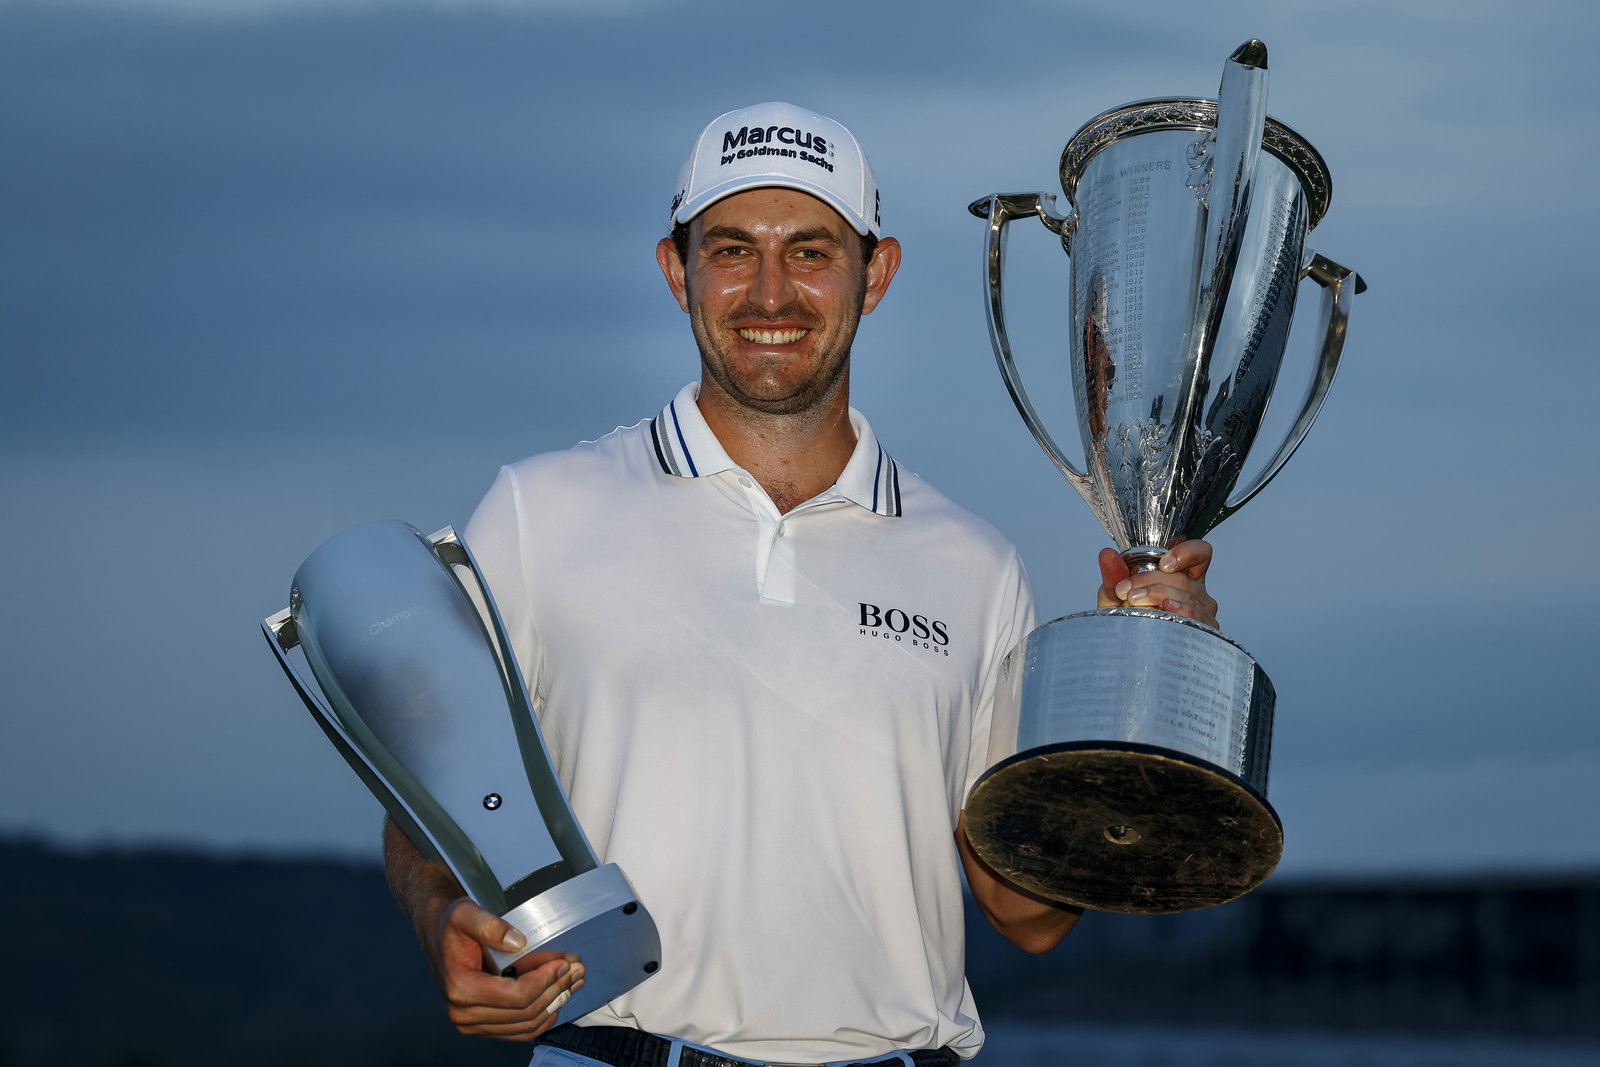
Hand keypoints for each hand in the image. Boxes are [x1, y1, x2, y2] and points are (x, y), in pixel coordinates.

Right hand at [426, 897, 584, 1040]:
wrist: (439, 935)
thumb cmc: (451, 925)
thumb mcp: (466, 914)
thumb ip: (490, 926)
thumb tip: (518, 942)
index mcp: (461, 988)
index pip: (516, 996)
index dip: (545, 981)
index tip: (563, 963)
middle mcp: (464, 1012)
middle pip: (524, 1012)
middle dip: (556, 991)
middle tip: (577, 970)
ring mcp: (473, 1022)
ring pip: (525, 1026)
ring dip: (553, 1006)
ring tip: (574, 983)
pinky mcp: (483, 1025)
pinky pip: (518, 1031)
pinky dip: (541, 1019)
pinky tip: (557, 1001)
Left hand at [1096, 539, 1217, 627]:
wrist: (1124, 655)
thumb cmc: (1125, 621)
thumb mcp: (1115, 596)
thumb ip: (1113, 575)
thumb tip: (1107, 554)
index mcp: (1181, 575)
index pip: (1199, 553)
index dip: (1187, 552)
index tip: (1164, 563)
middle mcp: (1197, 592)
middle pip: (1183, 578)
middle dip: (1151, 580)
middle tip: (1126, 591)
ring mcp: (1202, 613)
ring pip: (1187, 597)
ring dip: (1157, 595)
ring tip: (1134, 602)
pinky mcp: (1203, 633)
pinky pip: (1195, 619)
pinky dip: (1179, 613)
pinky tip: (1165, 611)